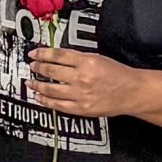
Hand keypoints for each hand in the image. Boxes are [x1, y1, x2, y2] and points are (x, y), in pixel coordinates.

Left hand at [27, 44, 142, 119]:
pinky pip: (57, 105)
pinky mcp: (81, 108)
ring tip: (30, 82)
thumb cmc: (118, 74)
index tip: (34, 53)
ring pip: (51, 89)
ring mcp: (80, 95)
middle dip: (38, 68)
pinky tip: (39, 97)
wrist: (132, 92)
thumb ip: (77, 58)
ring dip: (37, 85)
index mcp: (87, 62)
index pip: (58, 56)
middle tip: (31, 66)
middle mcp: (81, 78)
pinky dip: (46, 101)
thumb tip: (56, 58)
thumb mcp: (98, 58)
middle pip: (51, 71)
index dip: (43, 54)